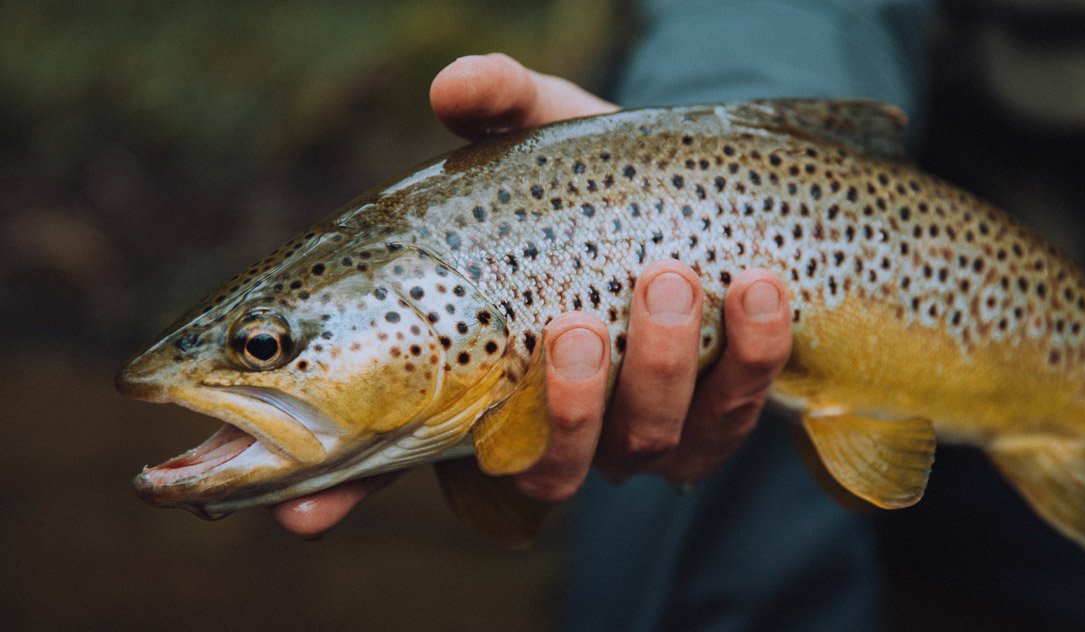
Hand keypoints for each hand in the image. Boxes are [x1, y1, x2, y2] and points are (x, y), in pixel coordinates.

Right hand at [273, 54, 792, 536]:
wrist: (706, 194)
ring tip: (675, 283)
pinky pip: (732, 417)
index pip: (389, 453)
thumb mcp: (543, 133)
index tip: (302, 511)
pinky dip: (751, 358)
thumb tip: (453, 83)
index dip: (341, 491)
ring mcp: (632, 432)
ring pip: (639, 446)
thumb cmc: (594, 176)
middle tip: (578, 328)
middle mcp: (547, 422)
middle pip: (542, 467)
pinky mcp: (715, 420)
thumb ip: (498, 103)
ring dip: (660, 371)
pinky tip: (762, 287)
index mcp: (476, 373)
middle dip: (566, 408)